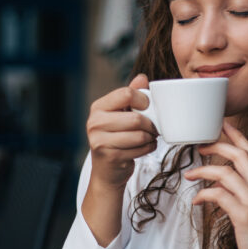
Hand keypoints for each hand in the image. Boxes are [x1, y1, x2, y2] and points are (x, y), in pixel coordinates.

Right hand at [86, 74, 158, 192]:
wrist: (107, 171)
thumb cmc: (117, 138)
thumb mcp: (121, 114)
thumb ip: (131, 95)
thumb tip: (142, 78)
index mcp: (98, 107)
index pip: (126, 94)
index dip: (143, 100)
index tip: (147, 108)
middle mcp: (95, 123)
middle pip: (136, 118)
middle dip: (151, 124)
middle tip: (153, 128)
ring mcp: (100, 141)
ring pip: (140, 135)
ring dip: (150, 137)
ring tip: (149, 137)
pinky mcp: (110, 156)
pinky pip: (140, 149)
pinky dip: (148, 148)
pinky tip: (144, 147)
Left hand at [184, 121, 247, 248]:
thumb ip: (239, 194)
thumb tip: (218, 184)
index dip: (236, 136)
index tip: (221, 124)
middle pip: (239, 155)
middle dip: (217, 145)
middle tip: (198, 146)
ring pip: (226, 172)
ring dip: (203, 170)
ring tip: (189, 174)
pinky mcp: (244, 216)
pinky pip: (219, 195)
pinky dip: (204, 194)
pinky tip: (197, 201)